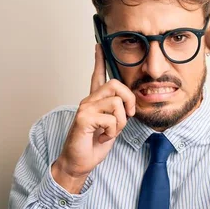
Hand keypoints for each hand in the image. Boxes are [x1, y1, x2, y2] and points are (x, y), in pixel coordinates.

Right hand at [52, 45, 135, 192]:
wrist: (79, 162)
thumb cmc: (94, 145)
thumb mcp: (112, 126)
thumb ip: (118, 113)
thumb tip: (130, 104)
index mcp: (95, 101)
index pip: (97, 76)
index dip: (99, 60)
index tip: (98, 45)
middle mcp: (88, 101)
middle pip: (116, 85)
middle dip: (129, 101)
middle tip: (128, 116)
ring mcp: (85, 108)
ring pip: (117, 104)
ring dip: (120, 123)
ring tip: (110, 132)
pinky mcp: (84, 118)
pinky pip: (111, 119)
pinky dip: (112, 132)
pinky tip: (102, 137)